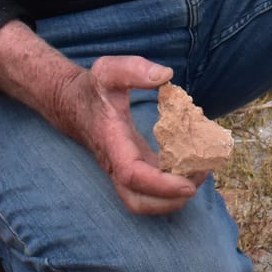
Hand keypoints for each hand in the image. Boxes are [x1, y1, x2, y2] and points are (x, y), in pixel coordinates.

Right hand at [0, 23, 202, 214]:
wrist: (72, 103)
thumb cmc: (94, 88)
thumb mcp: (109, 69)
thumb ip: (135, 69)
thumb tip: (165, 75)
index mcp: (112, 142)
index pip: (132, 175)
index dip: (160, 185)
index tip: (188, 183)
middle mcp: (116, 163)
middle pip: (137, 202)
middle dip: (170, 201)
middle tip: (199, 177)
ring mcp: (122, 169)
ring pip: (142, 202)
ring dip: (172, 199)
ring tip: (199, 173)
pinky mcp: (131, 168)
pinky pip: (149, 189)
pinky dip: (170, 187)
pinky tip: (190, 166)